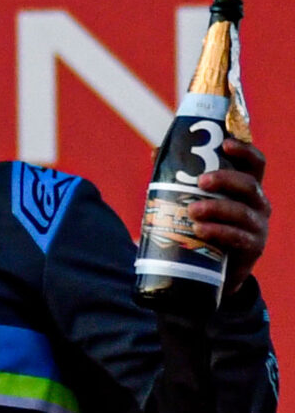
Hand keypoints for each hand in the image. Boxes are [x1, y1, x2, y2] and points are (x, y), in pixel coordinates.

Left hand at [192, 138, 269, 290]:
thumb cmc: (205, 224)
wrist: (211, 268)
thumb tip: (156, 152)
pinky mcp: (251, 248)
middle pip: (249, 185)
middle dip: (226, 180)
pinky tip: (201, 230)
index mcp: (246, 187)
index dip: (244, 150)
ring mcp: (257, 226)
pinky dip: (219, 232)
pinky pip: (238, 238)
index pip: (254, 163)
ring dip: (217, 208)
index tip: (225, 144)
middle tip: (201, 181)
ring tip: (193, 210)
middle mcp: (257, 203)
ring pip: (242, 212)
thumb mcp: (197, 200)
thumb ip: (180, 178)